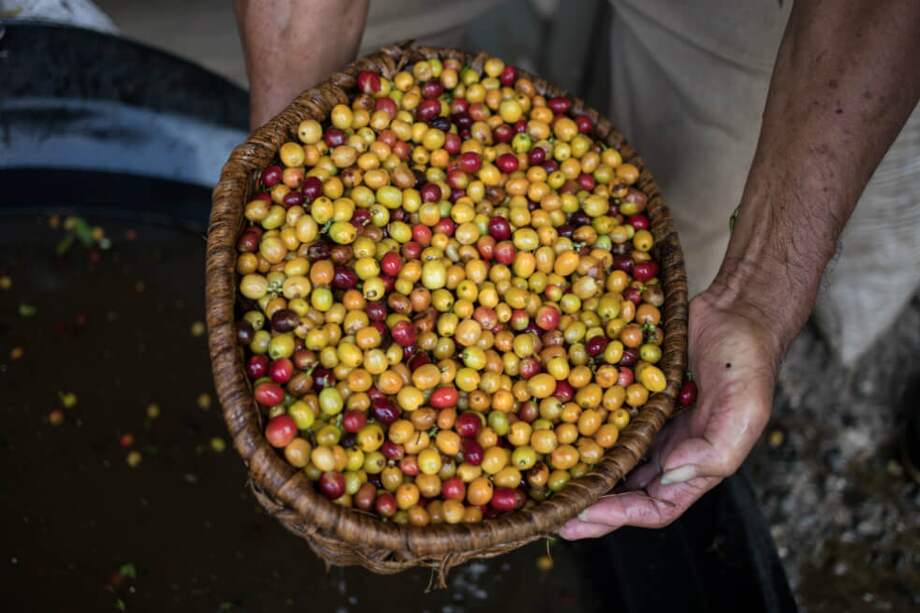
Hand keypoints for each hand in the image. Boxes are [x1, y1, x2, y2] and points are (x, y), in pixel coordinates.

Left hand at [559, 288, 779, 538]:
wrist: (736, 308)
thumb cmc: (748, 360)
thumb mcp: (746, 407)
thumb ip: (716, 449)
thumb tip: (671, 473)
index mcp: (699, 464)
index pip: (656, 507)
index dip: (620, 517)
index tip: (582, 517)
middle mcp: (670, 449)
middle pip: (625, 490)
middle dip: (590, 505)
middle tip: (551, 513)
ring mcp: (650, 422)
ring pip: (610, 458)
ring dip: (581, 473)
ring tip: (546, 482)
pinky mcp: (633, 393)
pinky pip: (603, 416)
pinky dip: (580, 428)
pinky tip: (553, 429)